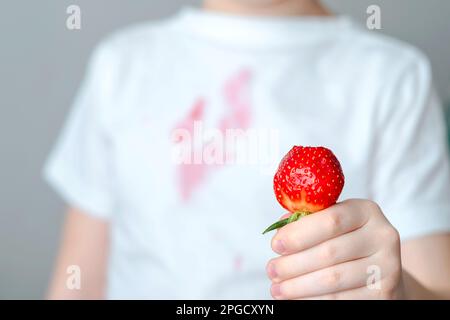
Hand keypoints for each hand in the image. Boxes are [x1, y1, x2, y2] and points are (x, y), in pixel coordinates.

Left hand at [266, 199, 403, 298]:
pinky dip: (312, 300)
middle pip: (328, 253)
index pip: (331, 220)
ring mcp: (387, 266)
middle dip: (292, 264)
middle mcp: (382, 236)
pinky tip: (296, 298)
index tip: (275, 245)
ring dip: (298, 286)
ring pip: (332, 280)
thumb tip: (280, 228)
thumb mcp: (331, 224)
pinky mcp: (384, 293)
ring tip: (277, 288)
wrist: (379, 270)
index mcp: (366, 211)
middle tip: (271, 270)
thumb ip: (307, 221)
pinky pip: (340, 300)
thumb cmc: (345, 241)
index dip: (298, 234)